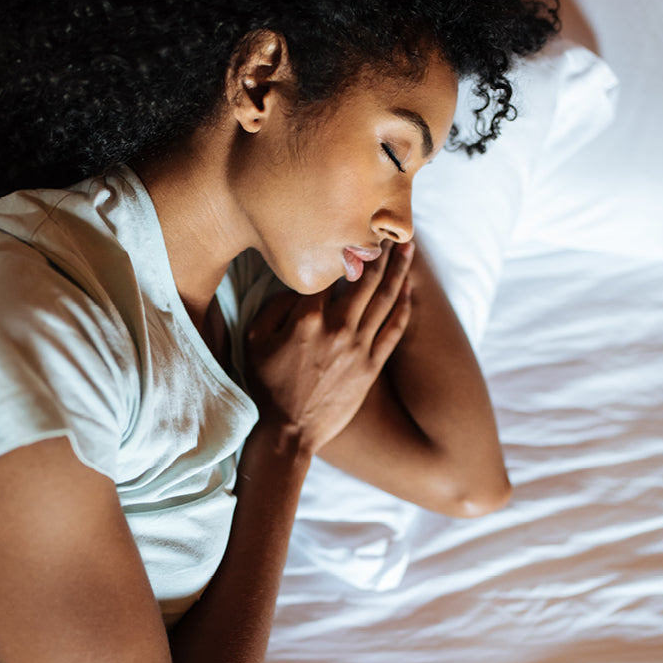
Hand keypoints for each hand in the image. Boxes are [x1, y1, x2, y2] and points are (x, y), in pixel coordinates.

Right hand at [244, 241, 413, 453]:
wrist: (288, 432)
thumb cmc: (266, 385)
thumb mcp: (254, 341)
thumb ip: (275, 307)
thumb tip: (298, 288)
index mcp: (306, 318)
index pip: (330, 273)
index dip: (343, 250)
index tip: (353, 230)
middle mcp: (338, 328)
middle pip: (366, 279)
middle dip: (380, 251)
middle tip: (391, 230)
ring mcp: (358, 348)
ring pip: (386, 300)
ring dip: (399, 271)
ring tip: (408, 248)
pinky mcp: (371, 367)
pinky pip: (394, 330)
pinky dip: (403, 307)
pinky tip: (408, 290)